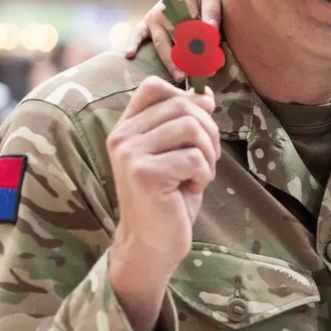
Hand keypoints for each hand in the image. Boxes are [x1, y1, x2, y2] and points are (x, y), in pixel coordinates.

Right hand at [106, 77, 220, 330]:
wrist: (152, 244)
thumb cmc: (169, 198)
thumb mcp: (177, 154)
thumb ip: (185, 124)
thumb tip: (206, 97)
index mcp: (126, 128)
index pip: (154, 86)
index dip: (186, 96)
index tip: (200, 121)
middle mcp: (122, 137)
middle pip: (182, 106)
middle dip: (208, 131)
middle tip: (206, 158)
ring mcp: (130, 154)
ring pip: (191, 127)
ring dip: (208, 152)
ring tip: (198, 173)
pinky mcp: (144, 174)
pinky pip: (194, 157)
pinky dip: (204, 173)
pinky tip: (191, 188)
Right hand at [121, 0, 225, 81]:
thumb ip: (211, 12)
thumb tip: (210, 29)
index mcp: (180, 6)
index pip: (191, 34)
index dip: (202, 51)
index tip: (212, 66)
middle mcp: (163, 13)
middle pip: (175, 42)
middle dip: (187, 61)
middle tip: (199, 77)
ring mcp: (153, 18)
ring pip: (161, 44)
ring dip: (170, 61)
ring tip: (180, 76)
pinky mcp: (148, 22)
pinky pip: (137, 33)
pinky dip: (133, 43)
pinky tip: (129, 55)